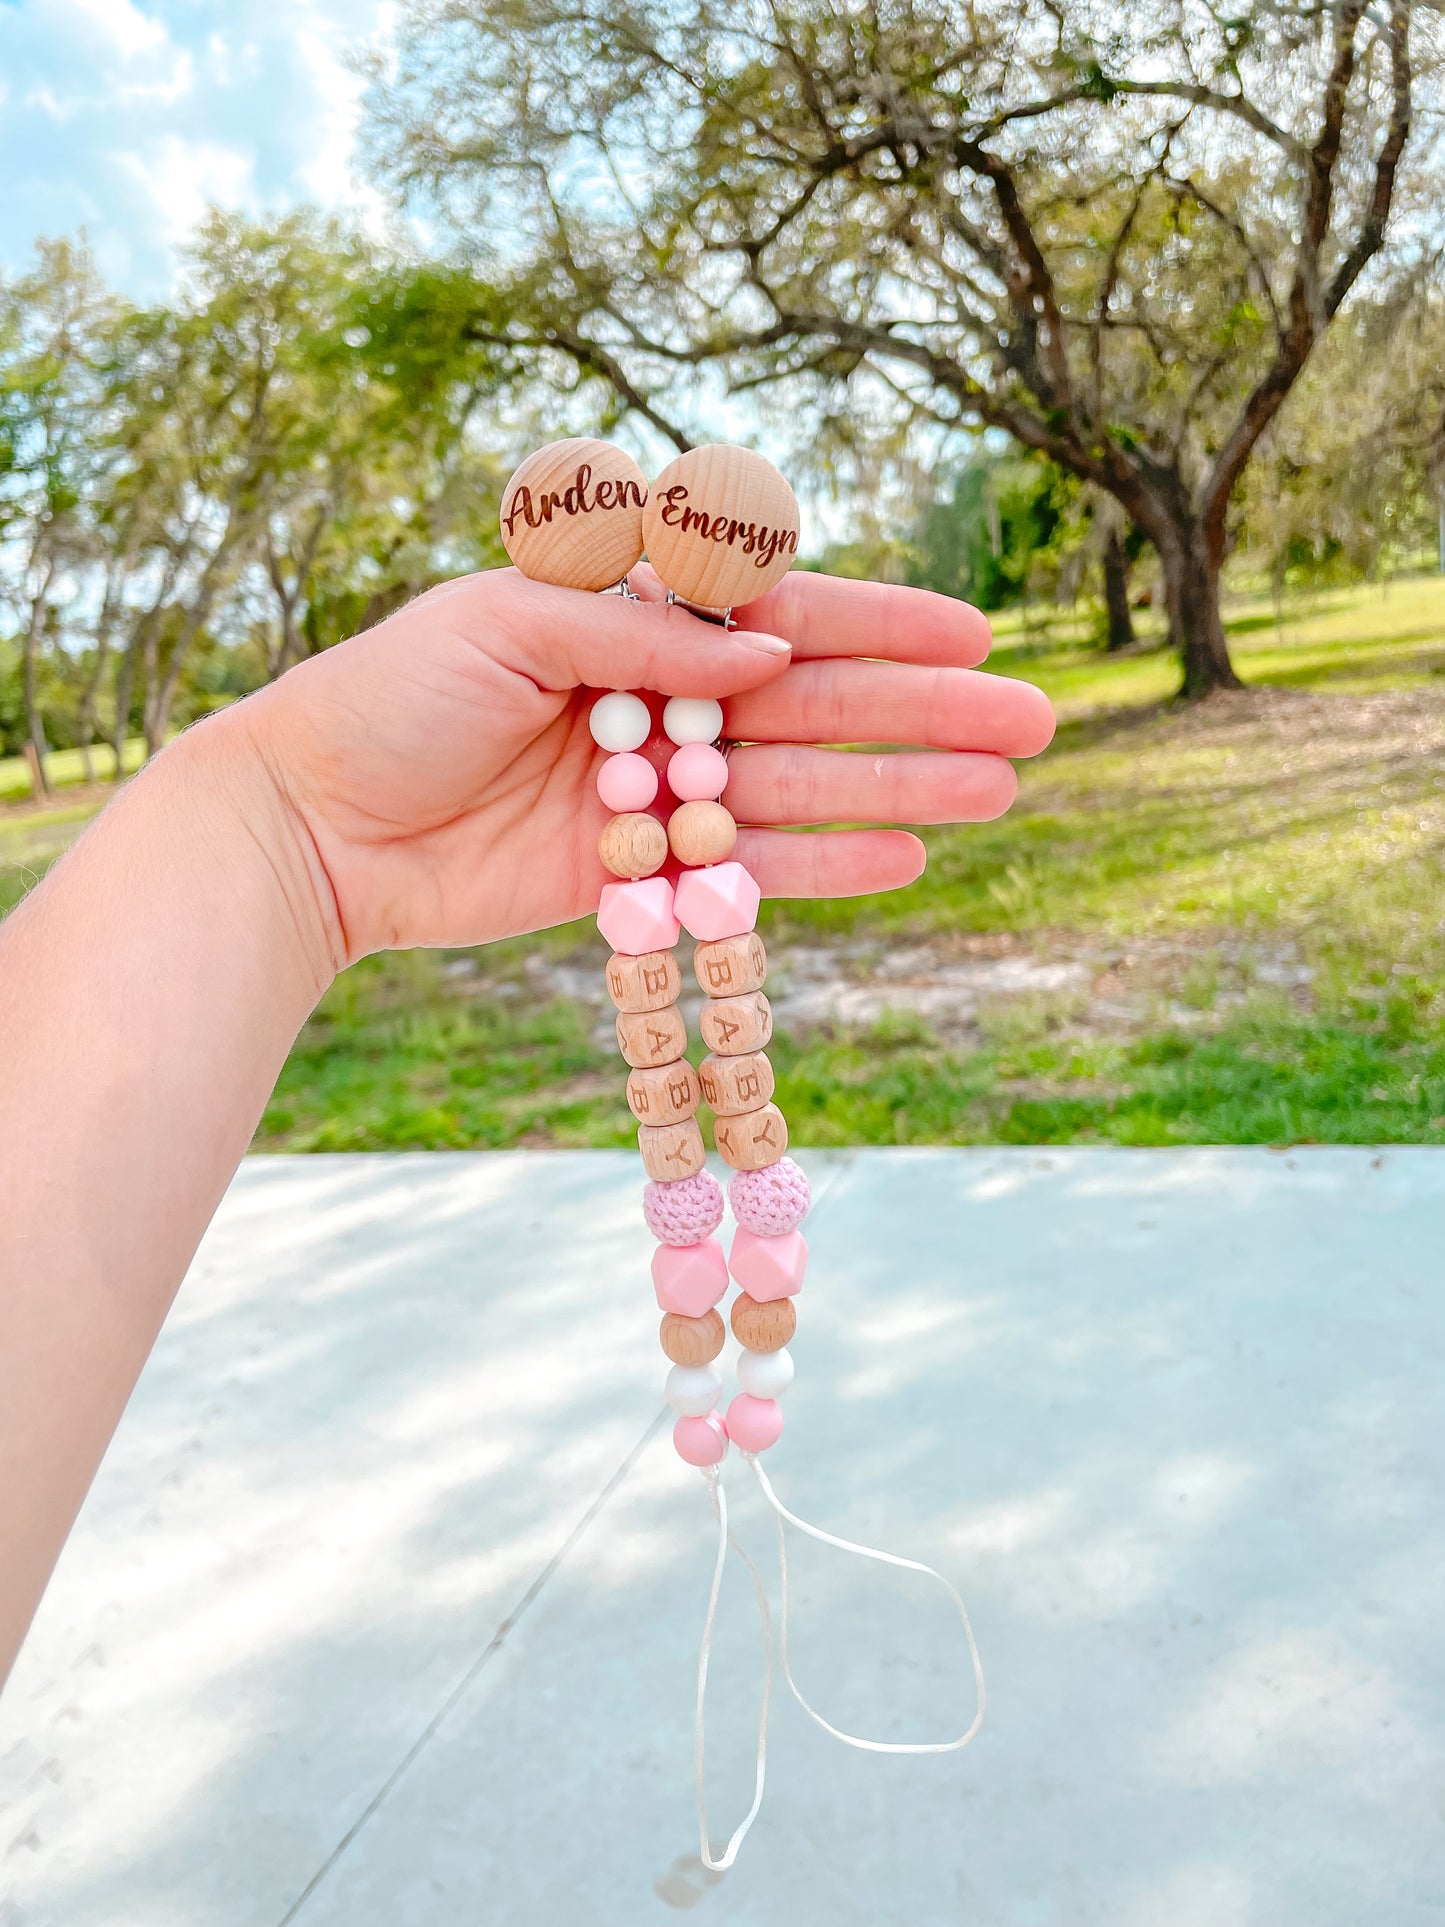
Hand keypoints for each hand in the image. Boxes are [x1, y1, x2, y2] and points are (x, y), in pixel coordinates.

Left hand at [246, 563, 1055, 964]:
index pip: (779, 614)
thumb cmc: (390, 697)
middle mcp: (660, 699)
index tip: (971, 638)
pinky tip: (910, 858)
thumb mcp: (503, 623)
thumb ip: (636, 633)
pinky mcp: (637, 872)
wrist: (312, 825)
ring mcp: (655, 789)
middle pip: (816, 705)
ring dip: (900, 789)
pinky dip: (825, 866)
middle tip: (1032, 726)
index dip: (878, 627)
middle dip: (923, 713)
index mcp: (631, 616)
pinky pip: (749, 870)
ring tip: (1000, 794)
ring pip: (801, 787)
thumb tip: (771, 654)